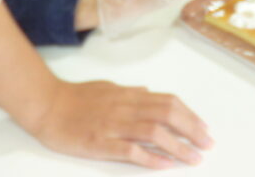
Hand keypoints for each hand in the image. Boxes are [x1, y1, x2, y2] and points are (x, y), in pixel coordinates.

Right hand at [34, 80, 213, 168]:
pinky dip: (151, 158)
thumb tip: (147, 92)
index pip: (168, 102)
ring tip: (194, 158)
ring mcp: (114, 126)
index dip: (189, 115)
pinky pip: (131, 151)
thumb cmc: (75, 97)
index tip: (203, 128)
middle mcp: (126, 108)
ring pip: (154, 133)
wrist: (47, 105)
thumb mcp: (107, 87)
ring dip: (178, 147)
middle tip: (207, 144)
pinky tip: (165, 165)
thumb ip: (129, 92)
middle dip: (192, 130)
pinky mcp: (100, 143)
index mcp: (129, 96)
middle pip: (167, 115)